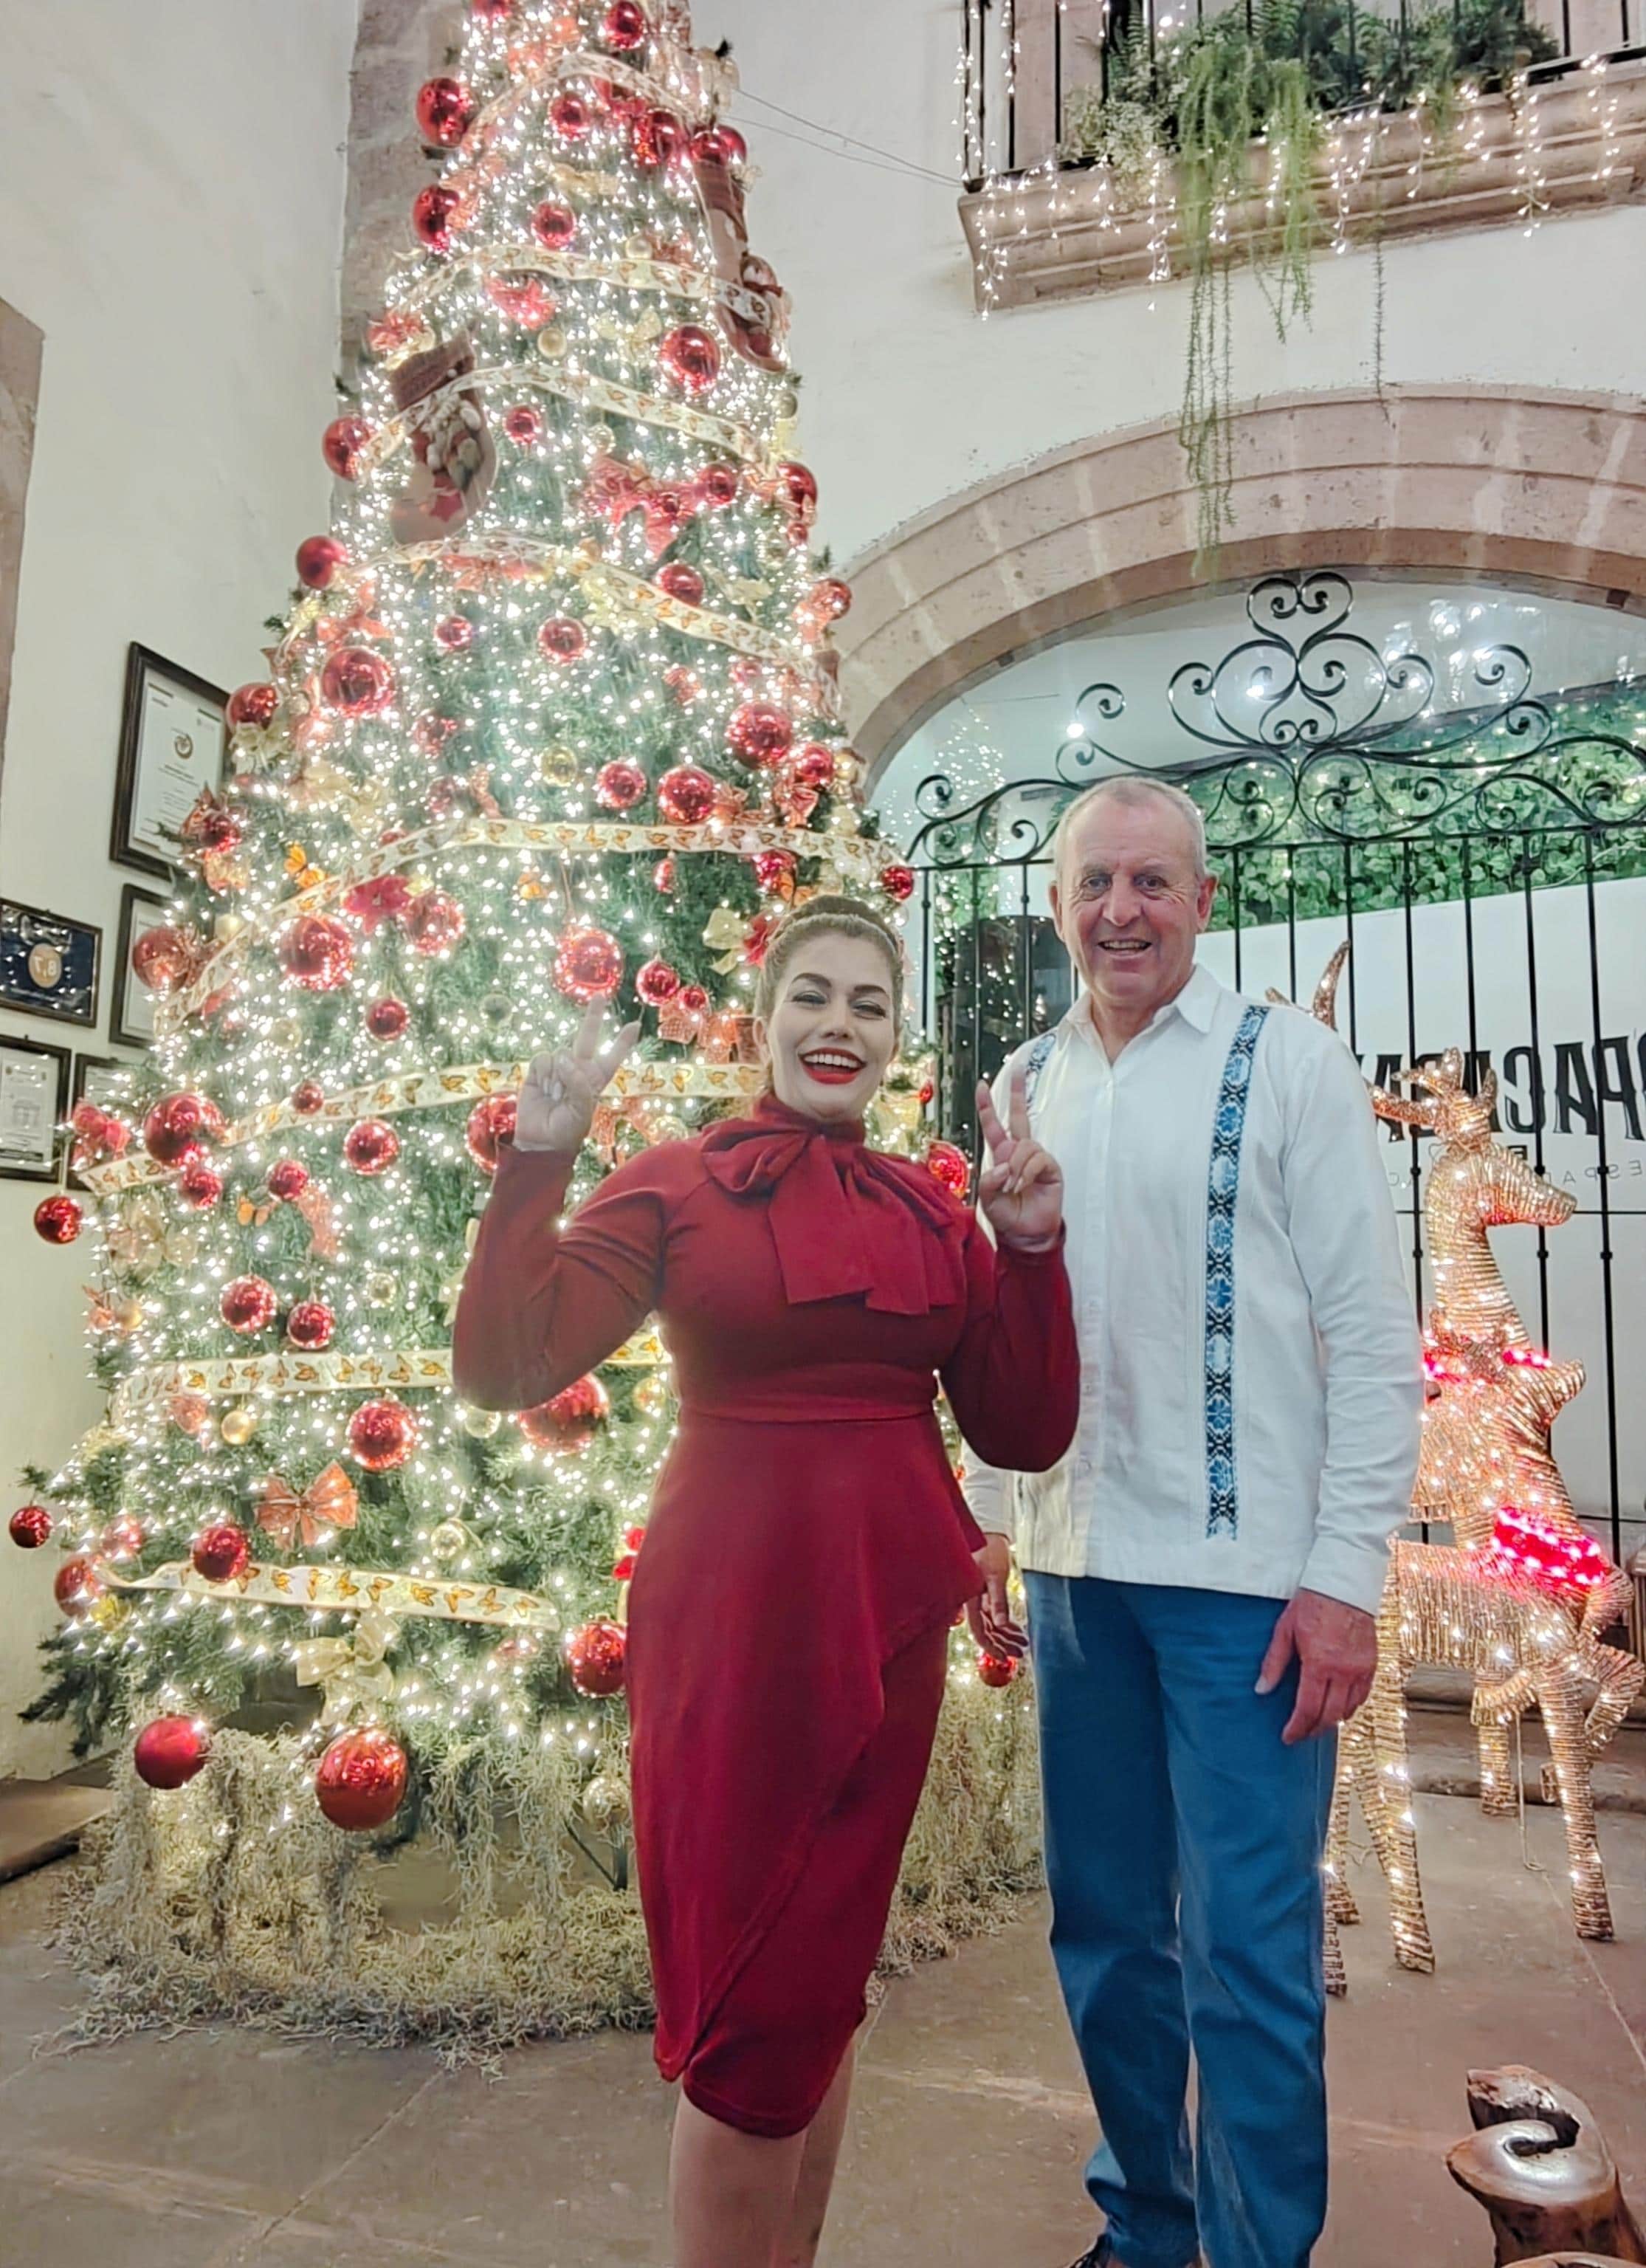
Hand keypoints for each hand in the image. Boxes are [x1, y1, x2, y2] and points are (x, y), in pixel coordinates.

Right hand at [514, 1004, 640, 1155]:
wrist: (540, 1141)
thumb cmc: (566, 1131)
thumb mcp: (582, 1112)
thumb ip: (579, 1084)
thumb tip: (564, 1059)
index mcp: (595, 1081)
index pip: (612, 1057)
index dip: (622, 1043)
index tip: (634, 1026)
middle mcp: (578, 1070)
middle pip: (587, 1038)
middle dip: (593, 1017)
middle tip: (600, 997)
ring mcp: (558, 1069)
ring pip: (561, 1053)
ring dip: (557, 1076)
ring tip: (556, 1097)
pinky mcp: (539, 1070)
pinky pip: (543, 1059)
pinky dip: (543, 1074)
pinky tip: (543, 1089)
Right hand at [967, 1533, 1026, 1658]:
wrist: (988, 1534)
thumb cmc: (990, 1551)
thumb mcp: (996, 1577)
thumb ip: (998, 1602)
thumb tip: (1002, 1625)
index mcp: (969, 1599)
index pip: (979, 1631)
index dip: (991, 1647)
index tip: (1004, 1658)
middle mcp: (971, 1602)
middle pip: (986, 1631)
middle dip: (1003, 1644)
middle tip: (1020, 1653)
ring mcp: (978, 1599)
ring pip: (992, 1625)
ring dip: (1006, 1636)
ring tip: (1023, 1644)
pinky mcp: (984, 1594)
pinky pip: (994, 1615)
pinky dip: (1005, 1624)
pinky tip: (1017, 1630)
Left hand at [976, 1070, 1063, 1252]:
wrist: (1026, 1235)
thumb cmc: (1007, 1216)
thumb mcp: (988, 1199)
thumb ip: (989, 1181)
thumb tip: (1002, 1165)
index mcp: (1002, 1155)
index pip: (994, 1125)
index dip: (987, 1106)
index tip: (981, 1085)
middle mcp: (1019, 1152)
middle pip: (1020, 1116)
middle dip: (1018, 1092)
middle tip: (1018, 1069)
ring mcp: (1036, 1159)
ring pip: (1025, 1145)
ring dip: (1015, 1166)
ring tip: (1012, 1187)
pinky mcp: (1051, 1168)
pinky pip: (1037, 1159)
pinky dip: (1026, 1172)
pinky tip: (1022, 1185)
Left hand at [1257, 1588, 1376, 1744]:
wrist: (1343, 1584)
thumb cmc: (1311, 1603)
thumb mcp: (1285, 1630)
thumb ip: (1274, 1663)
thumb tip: (1261, 1689)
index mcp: (1320, 1663)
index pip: (1308, 1708)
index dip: (1296, 1728)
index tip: (1287, 1737)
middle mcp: (1344, 1671)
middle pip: (1329, 1715)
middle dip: (1313, 1729)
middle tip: (1300, 1735)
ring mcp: (1361, 1669)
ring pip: (1349, 1709)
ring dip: (1332, 1721)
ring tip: (1316, 1724)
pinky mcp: (1371, 1664)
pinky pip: (1363, 1696)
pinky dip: (1350, 1707)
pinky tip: (1338, 1708)